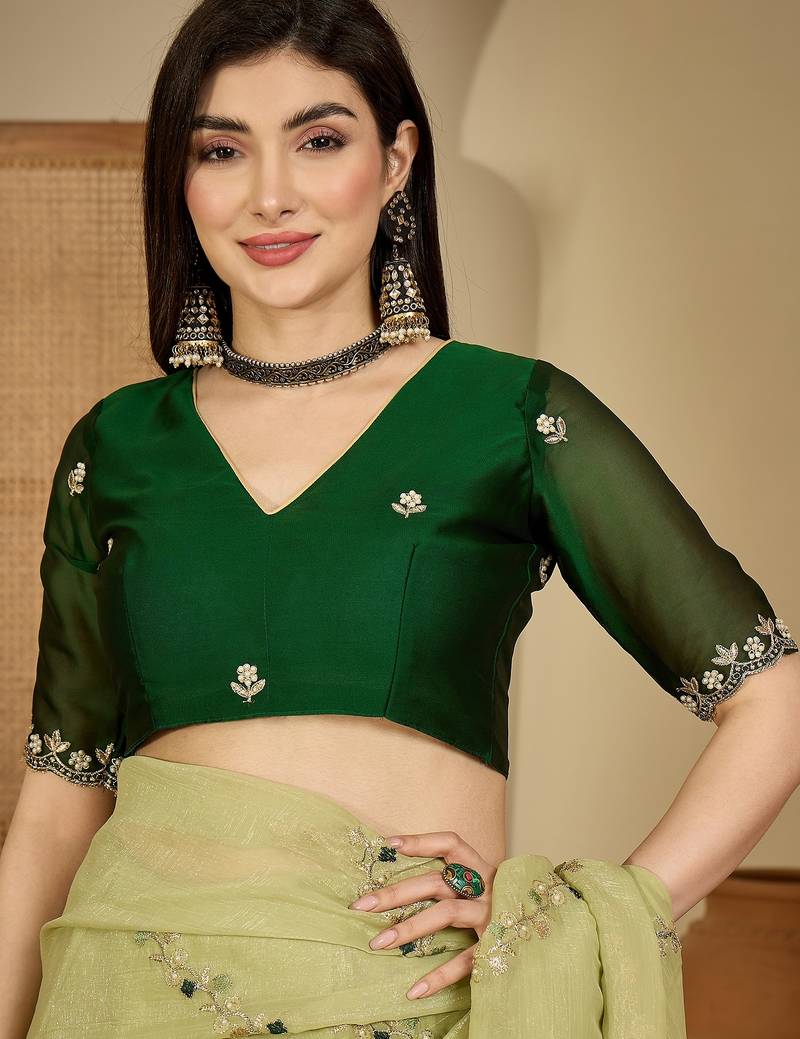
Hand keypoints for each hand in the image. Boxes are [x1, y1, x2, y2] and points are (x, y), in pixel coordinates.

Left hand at [348, 829, 496, 1000]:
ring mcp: (493, 915)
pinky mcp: (498, 946)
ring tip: (377, 943)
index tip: (389, 844)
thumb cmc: (507, 910)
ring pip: (446, 913)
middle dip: (396, 893)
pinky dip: (438, 976)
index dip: (422, 841)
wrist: (554, 936)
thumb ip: (456, 884)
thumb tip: (405, 888)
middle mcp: (488, 887)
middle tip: (360, 906)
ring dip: (409, 927)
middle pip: (436, 881)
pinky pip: (465, 961)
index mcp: (482, 869)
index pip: (451, 844)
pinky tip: (413, 991)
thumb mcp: (484, 889)